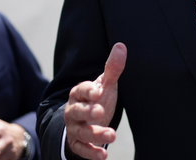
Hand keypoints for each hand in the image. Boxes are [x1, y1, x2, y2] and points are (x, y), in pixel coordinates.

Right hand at [64, 42, 126, 159]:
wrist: (85, 121)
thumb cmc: (96, 99)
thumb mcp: (105, 85)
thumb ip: (112, 68)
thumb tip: (121, 46)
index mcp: (79, 93)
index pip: (80, 90)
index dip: (88, 90)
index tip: (99, 90)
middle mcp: (73, 111)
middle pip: (77, 111)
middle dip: (88, 112)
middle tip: (100, 111)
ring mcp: (74, 128)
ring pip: (81, 132)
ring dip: (95, 134)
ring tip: (112, 135)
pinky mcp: (77, 144)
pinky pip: (81, 150)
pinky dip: (91, 153)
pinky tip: (104, 155)